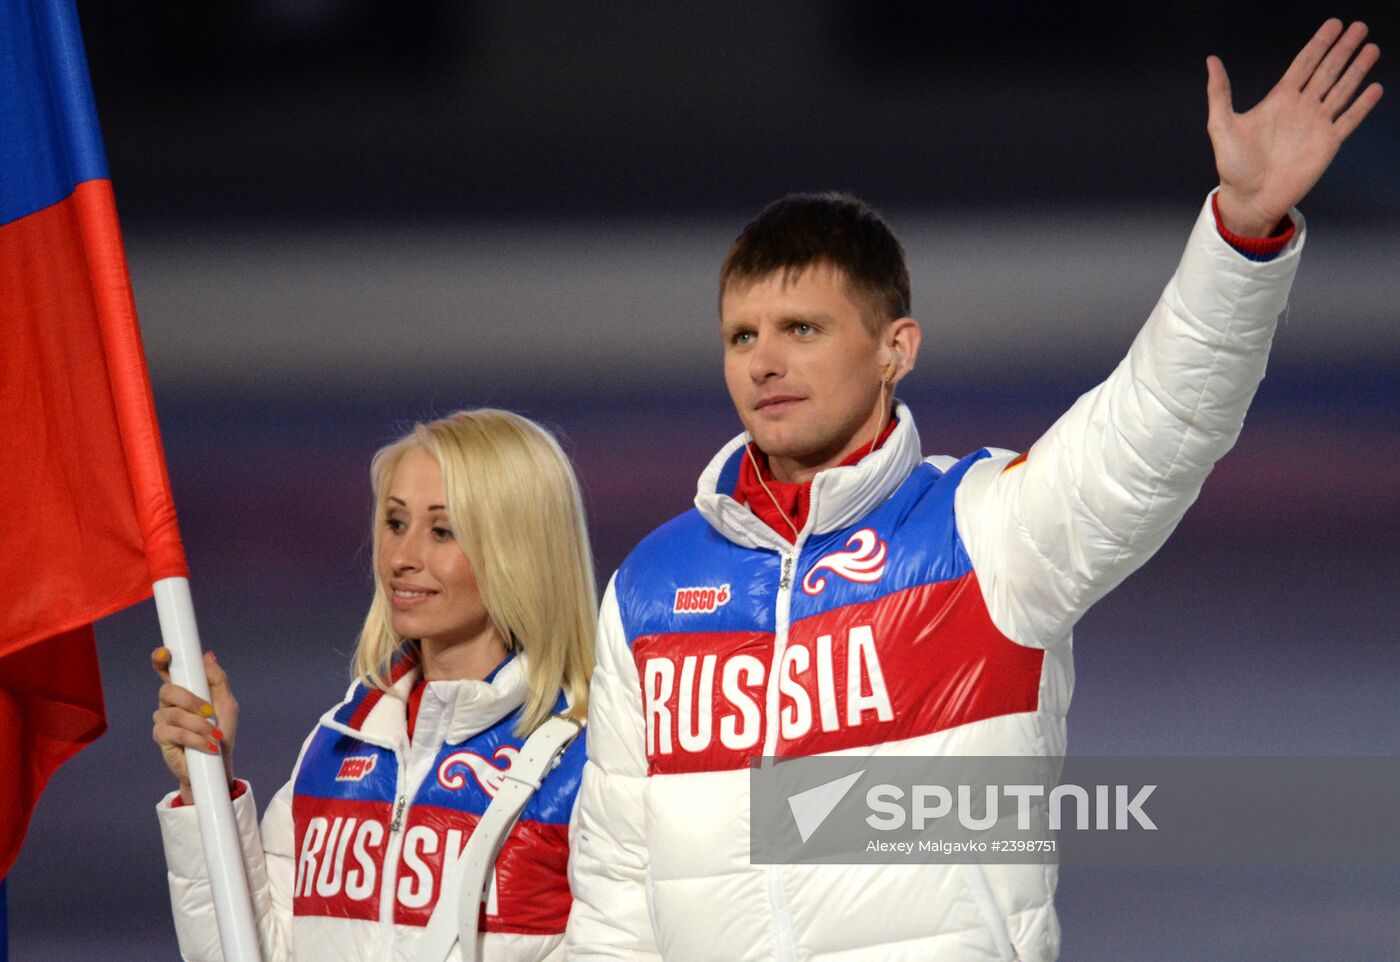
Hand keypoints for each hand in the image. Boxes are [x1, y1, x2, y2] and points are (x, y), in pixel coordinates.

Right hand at [151, 647, 238, 803]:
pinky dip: (195, 739)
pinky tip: (208, 745)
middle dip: (191, 701)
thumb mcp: (226, 704)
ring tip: (214, 735)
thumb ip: (218, 680)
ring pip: (174, 714)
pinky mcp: (161, 737)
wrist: (218, 764)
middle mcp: (170, 702)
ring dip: (199, 725)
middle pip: (168, 691)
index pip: (167, 670)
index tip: (166, 653)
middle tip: (210, 713)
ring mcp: (163, 718)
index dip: (161, 659)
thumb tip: (207, 656)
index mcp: (185, 689)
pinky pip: (174, 732)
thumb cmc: (222, 731)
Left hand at [1207, 19, 1382, 236]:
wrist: (1250, 199)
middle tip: (1360, 26)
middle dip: (1344, 49)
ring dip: (1357, 69)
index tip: (1334, 24)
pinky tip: (1374, 88)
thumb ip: (1220, 92)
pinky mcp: (1328, 144)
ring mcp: (1316, 124)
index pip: (1304, 63)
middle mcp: (1301, 108)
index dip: (1319, 43)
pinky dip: (1362, 105)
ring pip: (1342, 89)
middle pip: (1328, 71)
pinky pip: (1349, 119)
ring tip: (1372, 48)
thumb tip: (1211, 60)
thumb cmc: (1233, 165)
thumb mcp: (1222, 125)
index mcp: (1279, 99)